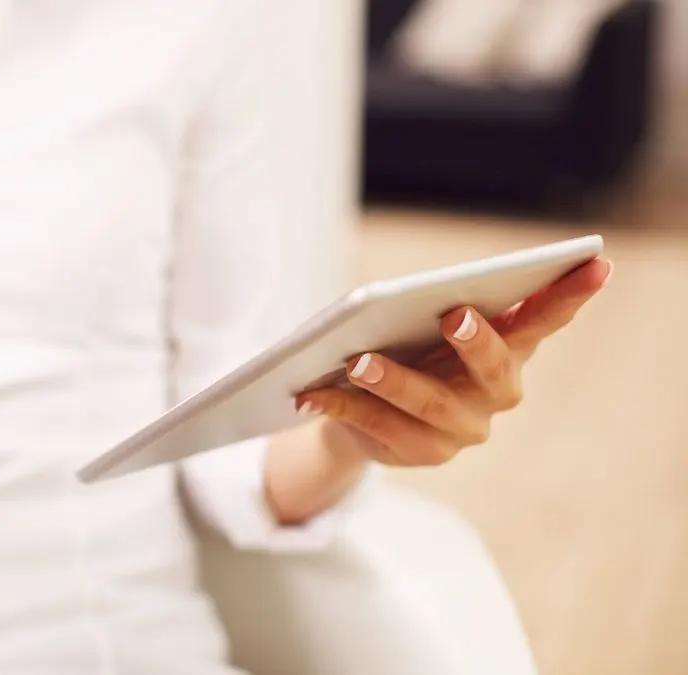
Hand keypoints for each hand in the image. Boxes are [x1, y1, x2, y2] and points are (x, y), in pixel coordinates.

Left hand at [295, 258, 610, 466]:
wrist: (365, 414)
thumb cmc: (408, 349)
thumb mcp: (427, 324)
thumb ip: (440, 308)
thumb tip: (435, 294)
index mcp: (509, 349)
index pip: (545, 319)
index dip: (571, 295)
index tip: (593, 264)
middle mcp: (496, 392)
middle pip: (494, 368)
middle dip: (477, 341)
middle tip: (455, 314)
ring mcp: (463, 429)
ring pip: (430, 404)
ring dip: (393, 380)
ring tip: (357, 361)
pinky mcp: (421, 454)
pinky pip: (380, 428)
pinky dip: (343, 406)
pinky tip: (312, 392)